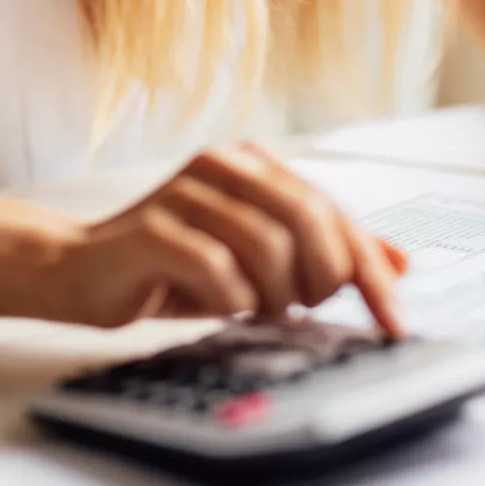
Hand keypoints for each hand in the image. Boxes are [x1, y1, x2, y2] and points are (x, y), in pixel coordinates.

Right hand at [36, 144, 407, 334]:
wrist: (82, 271)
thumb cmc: (181, 265)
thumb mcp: (267, 260)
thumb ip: (331, 253)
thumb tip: (402, 263)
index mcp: (258, 165)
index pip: (335, 211)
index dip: (371, 268)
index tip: (396, 320)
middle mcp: (225, 167)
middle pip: (310, 217)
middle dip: (323, 276)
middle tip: (308, 306)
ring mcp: (185, 193)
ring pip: (268, 245)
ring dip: (276, 293)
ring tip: (261, 307)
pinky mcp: (152, 229)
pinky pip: (218, 269)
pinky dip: (232, 300)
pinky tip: (223, 305)